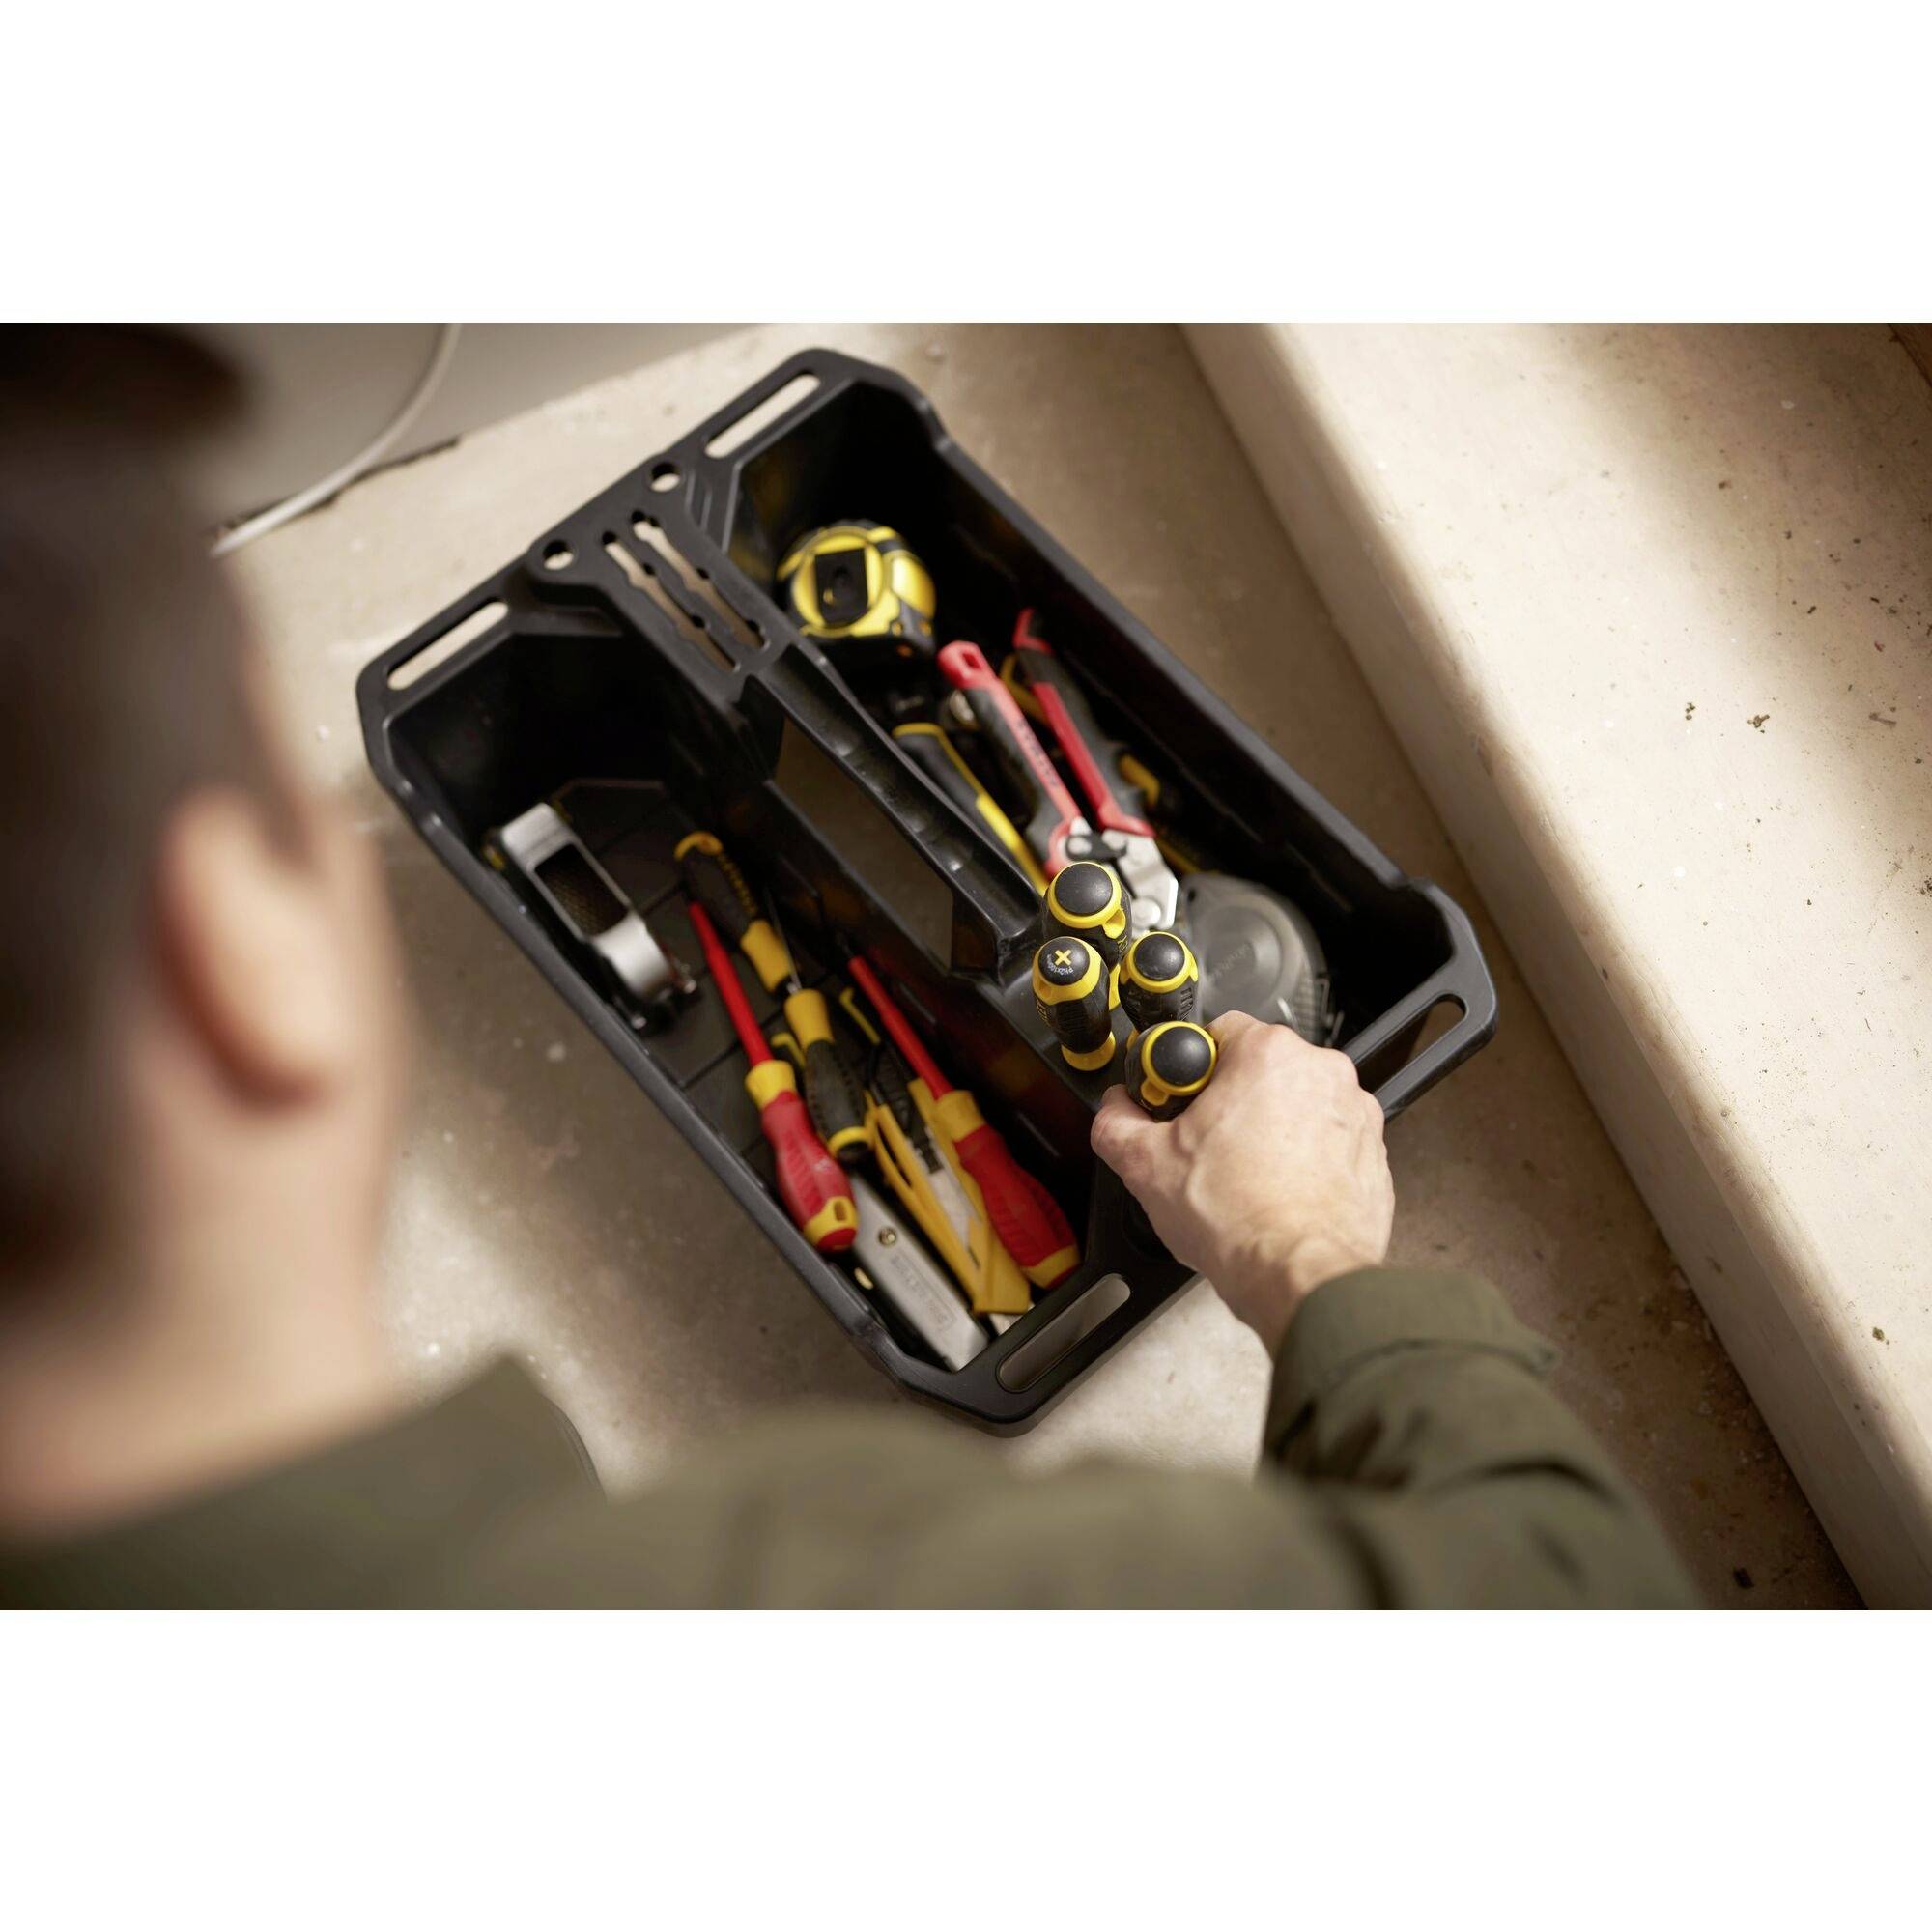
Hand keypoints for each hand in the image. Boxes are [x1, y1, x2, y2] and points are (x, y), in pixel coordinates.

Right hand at [1091, 1011, 1393, 1353]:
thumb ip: (1117, 1122)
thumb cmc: (1241, 1219)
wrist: (1301, 1275)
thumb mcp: (1146, 1166)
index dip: (1187, 1070)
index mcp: (1269, 1055)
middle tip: (1205, 1146)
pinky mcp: (1372, 1154)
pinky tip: (1275, 1192)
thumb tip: (1116, 1110)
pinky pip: (1326, 1142)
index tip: (1177, 1101)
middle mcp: (1322, 1073)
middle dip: (1230, 1101)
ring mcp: (1355, 1114)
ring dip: (1270, 1129)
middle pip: (1260, 1069)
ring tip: (1243, 1176)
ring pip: (1295, 1106)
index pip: (1217, 1031)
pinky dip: (1303, 1160)